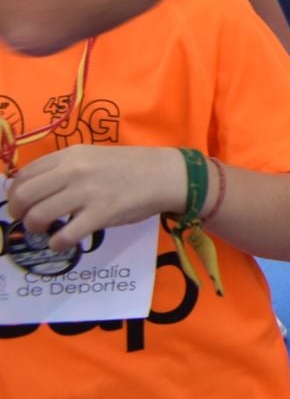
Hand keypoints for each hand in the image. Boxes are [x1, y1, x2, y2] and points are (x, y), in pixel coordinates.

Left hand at [7, 146, 185, 250]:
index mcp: (71, 154)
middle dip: (18, 212)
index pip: (25, 174)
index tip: (21, 204)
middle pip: (25, 195)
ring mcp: (88, 192)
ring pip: (39, 215)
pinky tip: (62, 243)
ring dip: (35, 228)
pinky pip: (65, 235)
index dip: (14, 194)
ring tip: (46, 231)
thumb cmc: (130, 167)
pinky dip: (57, 244)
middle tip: (28, 220)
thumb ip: (65, 169)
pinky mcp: (102, 213)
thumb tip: (35, 191)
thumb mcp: (93, 157)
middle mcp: (74, 170)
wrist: (167, 174)